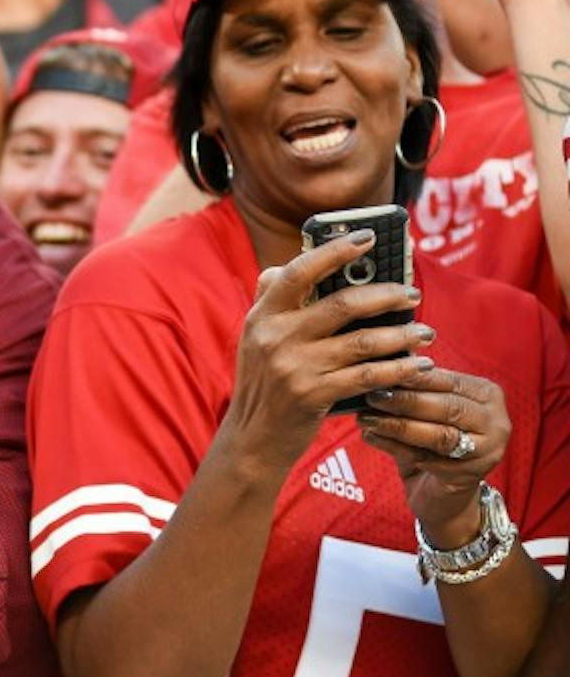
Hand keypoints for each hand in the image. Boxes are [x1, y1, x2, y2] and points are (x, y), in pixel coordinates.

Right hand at [223, 231, 434, 475]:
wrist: (252, 439)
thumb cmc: (263, 384)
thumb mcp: (254, 340)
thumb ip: (268, 302)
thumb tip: (280, 265)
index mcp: (261, 316)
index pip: (297, 271)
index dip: (334, 252)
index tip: (367, 238)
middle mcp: (275, 337)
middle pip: (342, 304)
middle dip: (386, 294)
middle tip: (412, 293)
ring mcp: (294, 366)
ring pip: (362, 341)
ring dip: (402, 334)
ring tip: (425, 332)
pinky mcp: (313, 394)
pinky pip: (367, 375)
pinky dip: (398, 369)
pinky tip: (418, 365)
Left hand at [359, 367, 510, 543]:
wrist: (442, 493)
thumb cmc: (431, 441)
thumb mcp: (429, 409)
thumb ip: (417, 387)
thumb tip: (384, 362)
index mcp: (487, 395)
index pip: (449, 380)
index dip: (414, 376)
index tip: (381, 371)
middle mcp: (496, 421)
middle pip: (447, 406)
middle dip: (405, 400)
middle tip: (371, 396)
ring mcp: (488, 450)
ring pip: (439, 434)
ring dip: (397, 425)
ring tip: (365, 418)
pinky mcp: (469, 475)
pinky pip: (427, 458)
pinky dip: (395, 447)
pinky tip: (371, 437)